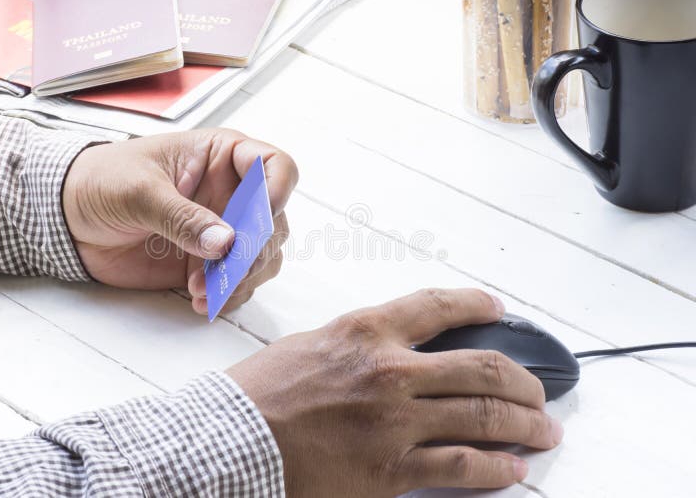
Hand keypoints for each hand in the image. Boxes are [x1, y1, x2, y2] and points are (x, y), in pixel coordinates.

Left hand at [62, 128, 297, 314]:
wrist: (68, 219)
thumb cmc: (101, 182)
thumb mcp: (139, 190)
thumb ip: (181, 216)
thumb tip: (224, 242)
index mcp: (221, 157)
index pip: (274, 166)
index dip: (278, 190)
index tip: (262, 217)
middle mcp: (231, 193)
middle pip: (273, 221)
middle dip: (255, 250)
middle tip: (228, 269)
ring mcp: (222, 231)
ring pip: (262, 257)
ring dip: (241, 278)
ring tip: (202, 291)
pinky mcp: (207, 263)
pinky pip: (237, 283)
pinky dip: (226, 295)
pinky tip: (198, 299)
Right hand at [228, 288, 562, 496]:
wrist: (230, 441)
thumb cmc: (259, 394)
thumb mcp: (310, 346)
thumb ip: (359, 347)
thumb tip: (393, 355)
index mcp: (367, 331)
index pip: (438, 306)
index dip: (477, 304)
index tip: (498, 308)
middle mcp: (390, 370)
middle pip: (482, 367)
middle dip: (524, 382)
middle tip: (539, 392)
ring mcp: (396, 421)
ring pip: (485, 416)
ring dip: (525, 424)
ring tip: (544, 430)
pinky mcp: (391, 469)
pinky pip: (462, 467)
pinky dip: (497, 468)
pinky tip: (512, 469)